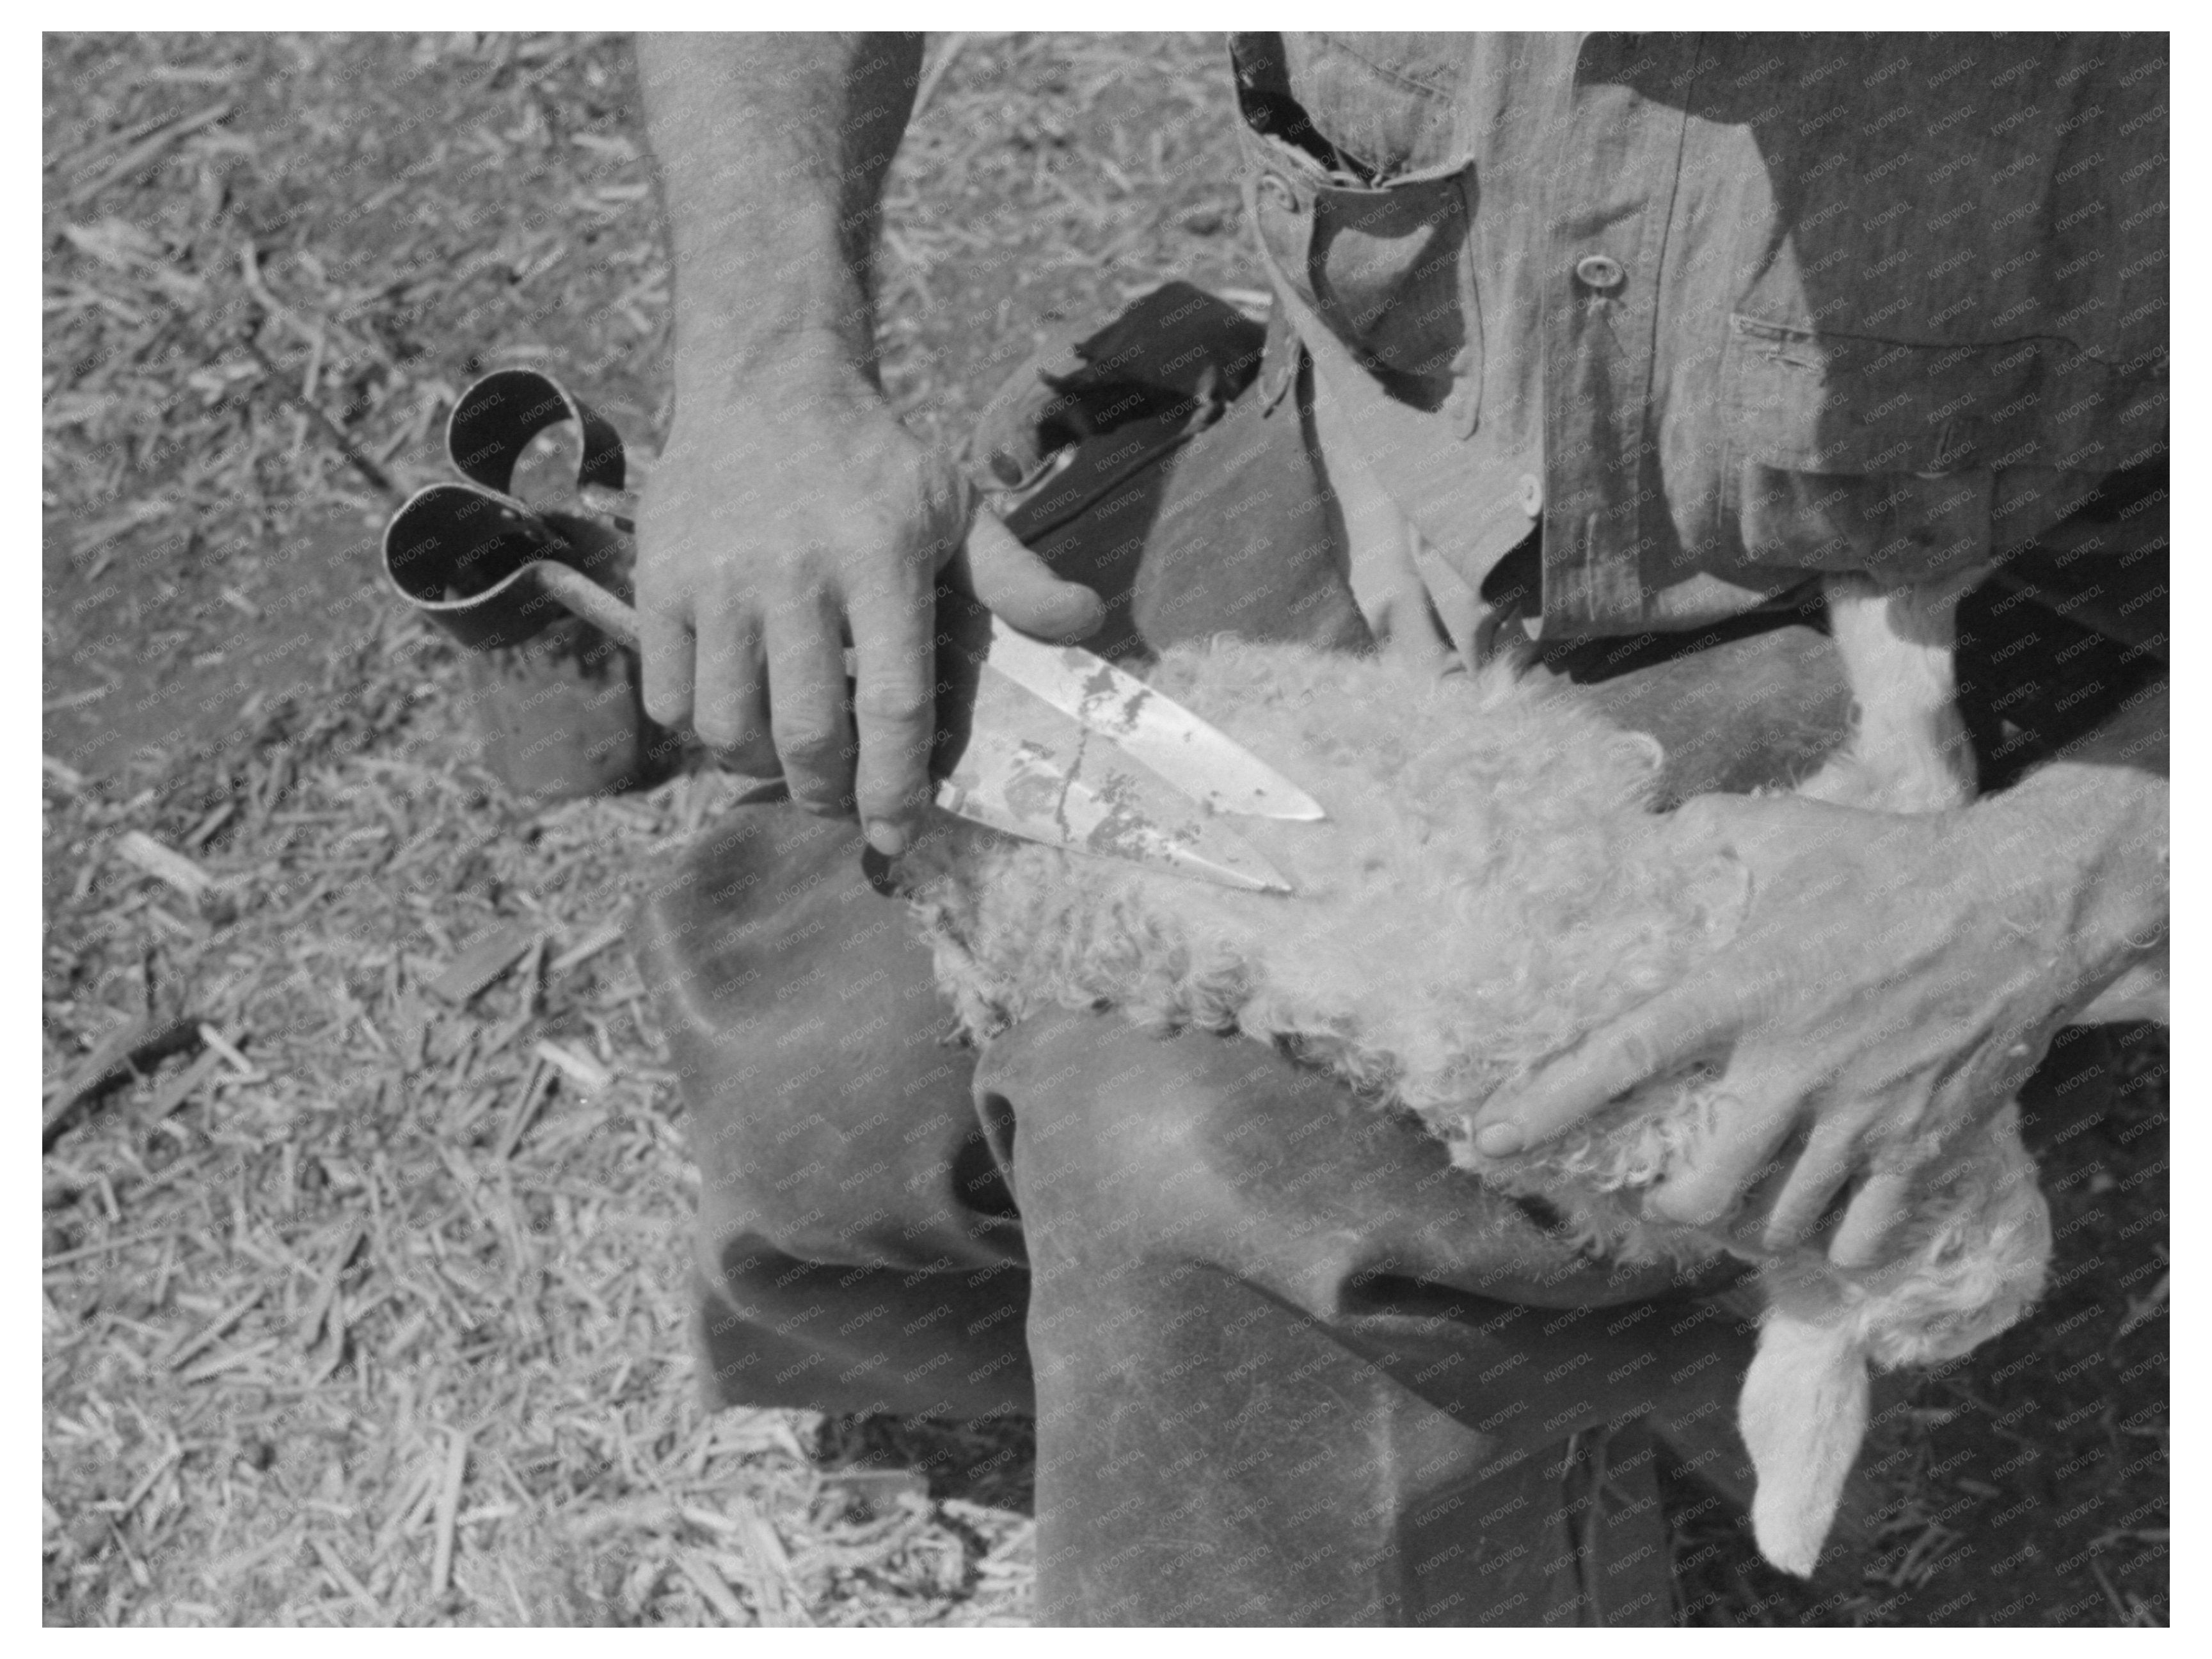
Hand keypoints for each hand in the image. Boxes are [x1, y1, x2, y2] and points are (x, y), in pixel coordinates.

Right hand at [635, 373, 1102, 851]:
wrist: (764, 384)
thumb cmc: (873, 468)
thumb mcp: (956, 509)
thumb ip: (1015, 578)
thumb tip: (1086, 625)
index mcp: (880, 560)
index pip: (892, 703)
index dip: (896, 785)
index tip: (899, 834)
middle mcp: (793, 574)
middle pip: (806, 733)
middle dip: (830, 794)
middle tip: (842, 803)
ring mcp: (716, 581)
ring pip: (729, 728)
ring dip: (764, 769)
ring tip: (790, 761)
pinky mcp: (658, 584)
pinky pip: (671, 699)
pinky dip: (701, 730)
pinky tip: (737, 712)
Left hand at [1470, 792, 2110, 1266]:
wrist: (2022, 902)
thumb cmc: (1892, 863)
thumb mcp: (1784, 830)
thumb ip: (1702, 832)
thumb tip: (1642, 822)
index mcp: (1739, 990)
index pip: (1620, 1057)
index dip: (1547, 1105)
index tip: (1488, 1140)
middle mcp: (1788, 1066)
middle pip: (1702, 1188)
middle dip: (1674, 1208)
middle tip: (1671, 1195)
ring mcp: (1857, 1113)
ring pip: (1780, 1222)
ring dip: (1756, 1229)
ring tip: (1752, 1209)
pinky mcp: (1920, 1141)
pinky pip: (1867, 1232)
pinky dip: (1842, 1245)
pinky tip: (1831, 1230)